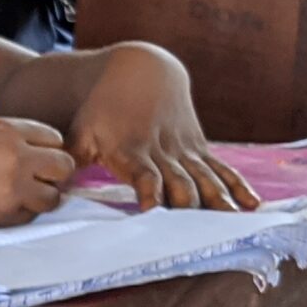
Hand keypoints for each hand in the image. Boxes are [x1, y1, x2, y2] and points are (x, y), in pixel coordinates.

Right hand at [0, 117, 75, 226]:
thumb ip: (4, 138)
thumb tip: (31, 150)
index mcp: (6, 130)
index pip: (53, 137)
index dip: (44, 147)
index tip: (35, 155)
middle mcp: (16, 158)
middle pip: (63, 165)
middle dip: (52, 171)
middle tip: (34, 176)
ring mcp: (12, 189)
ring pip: (54, 196)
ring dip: (41, 195)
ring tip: (17, 193)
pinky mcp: (3, 216)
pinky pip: (30, 216)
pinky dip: (22, 212)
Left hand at [64, 45, 256, 210]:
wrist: (139, 70)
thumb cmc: (103, 106)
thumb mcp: (82, 130)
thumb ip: (72, 158)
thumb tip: (53, 185)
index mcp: (132, 151)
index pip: (143, 176)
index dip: (148, 193)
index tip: (151, 213)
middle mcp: (163, 153)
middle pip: (181, 183)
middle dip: (189, 208)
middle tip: (199, 235)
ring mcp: (185, 151)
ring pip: (205, 179)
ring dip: (219, 201)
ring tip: (234, 223)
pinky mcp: (199, 148)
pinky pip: (221, 169)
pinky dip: (238, 186)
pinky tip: (252, 205)